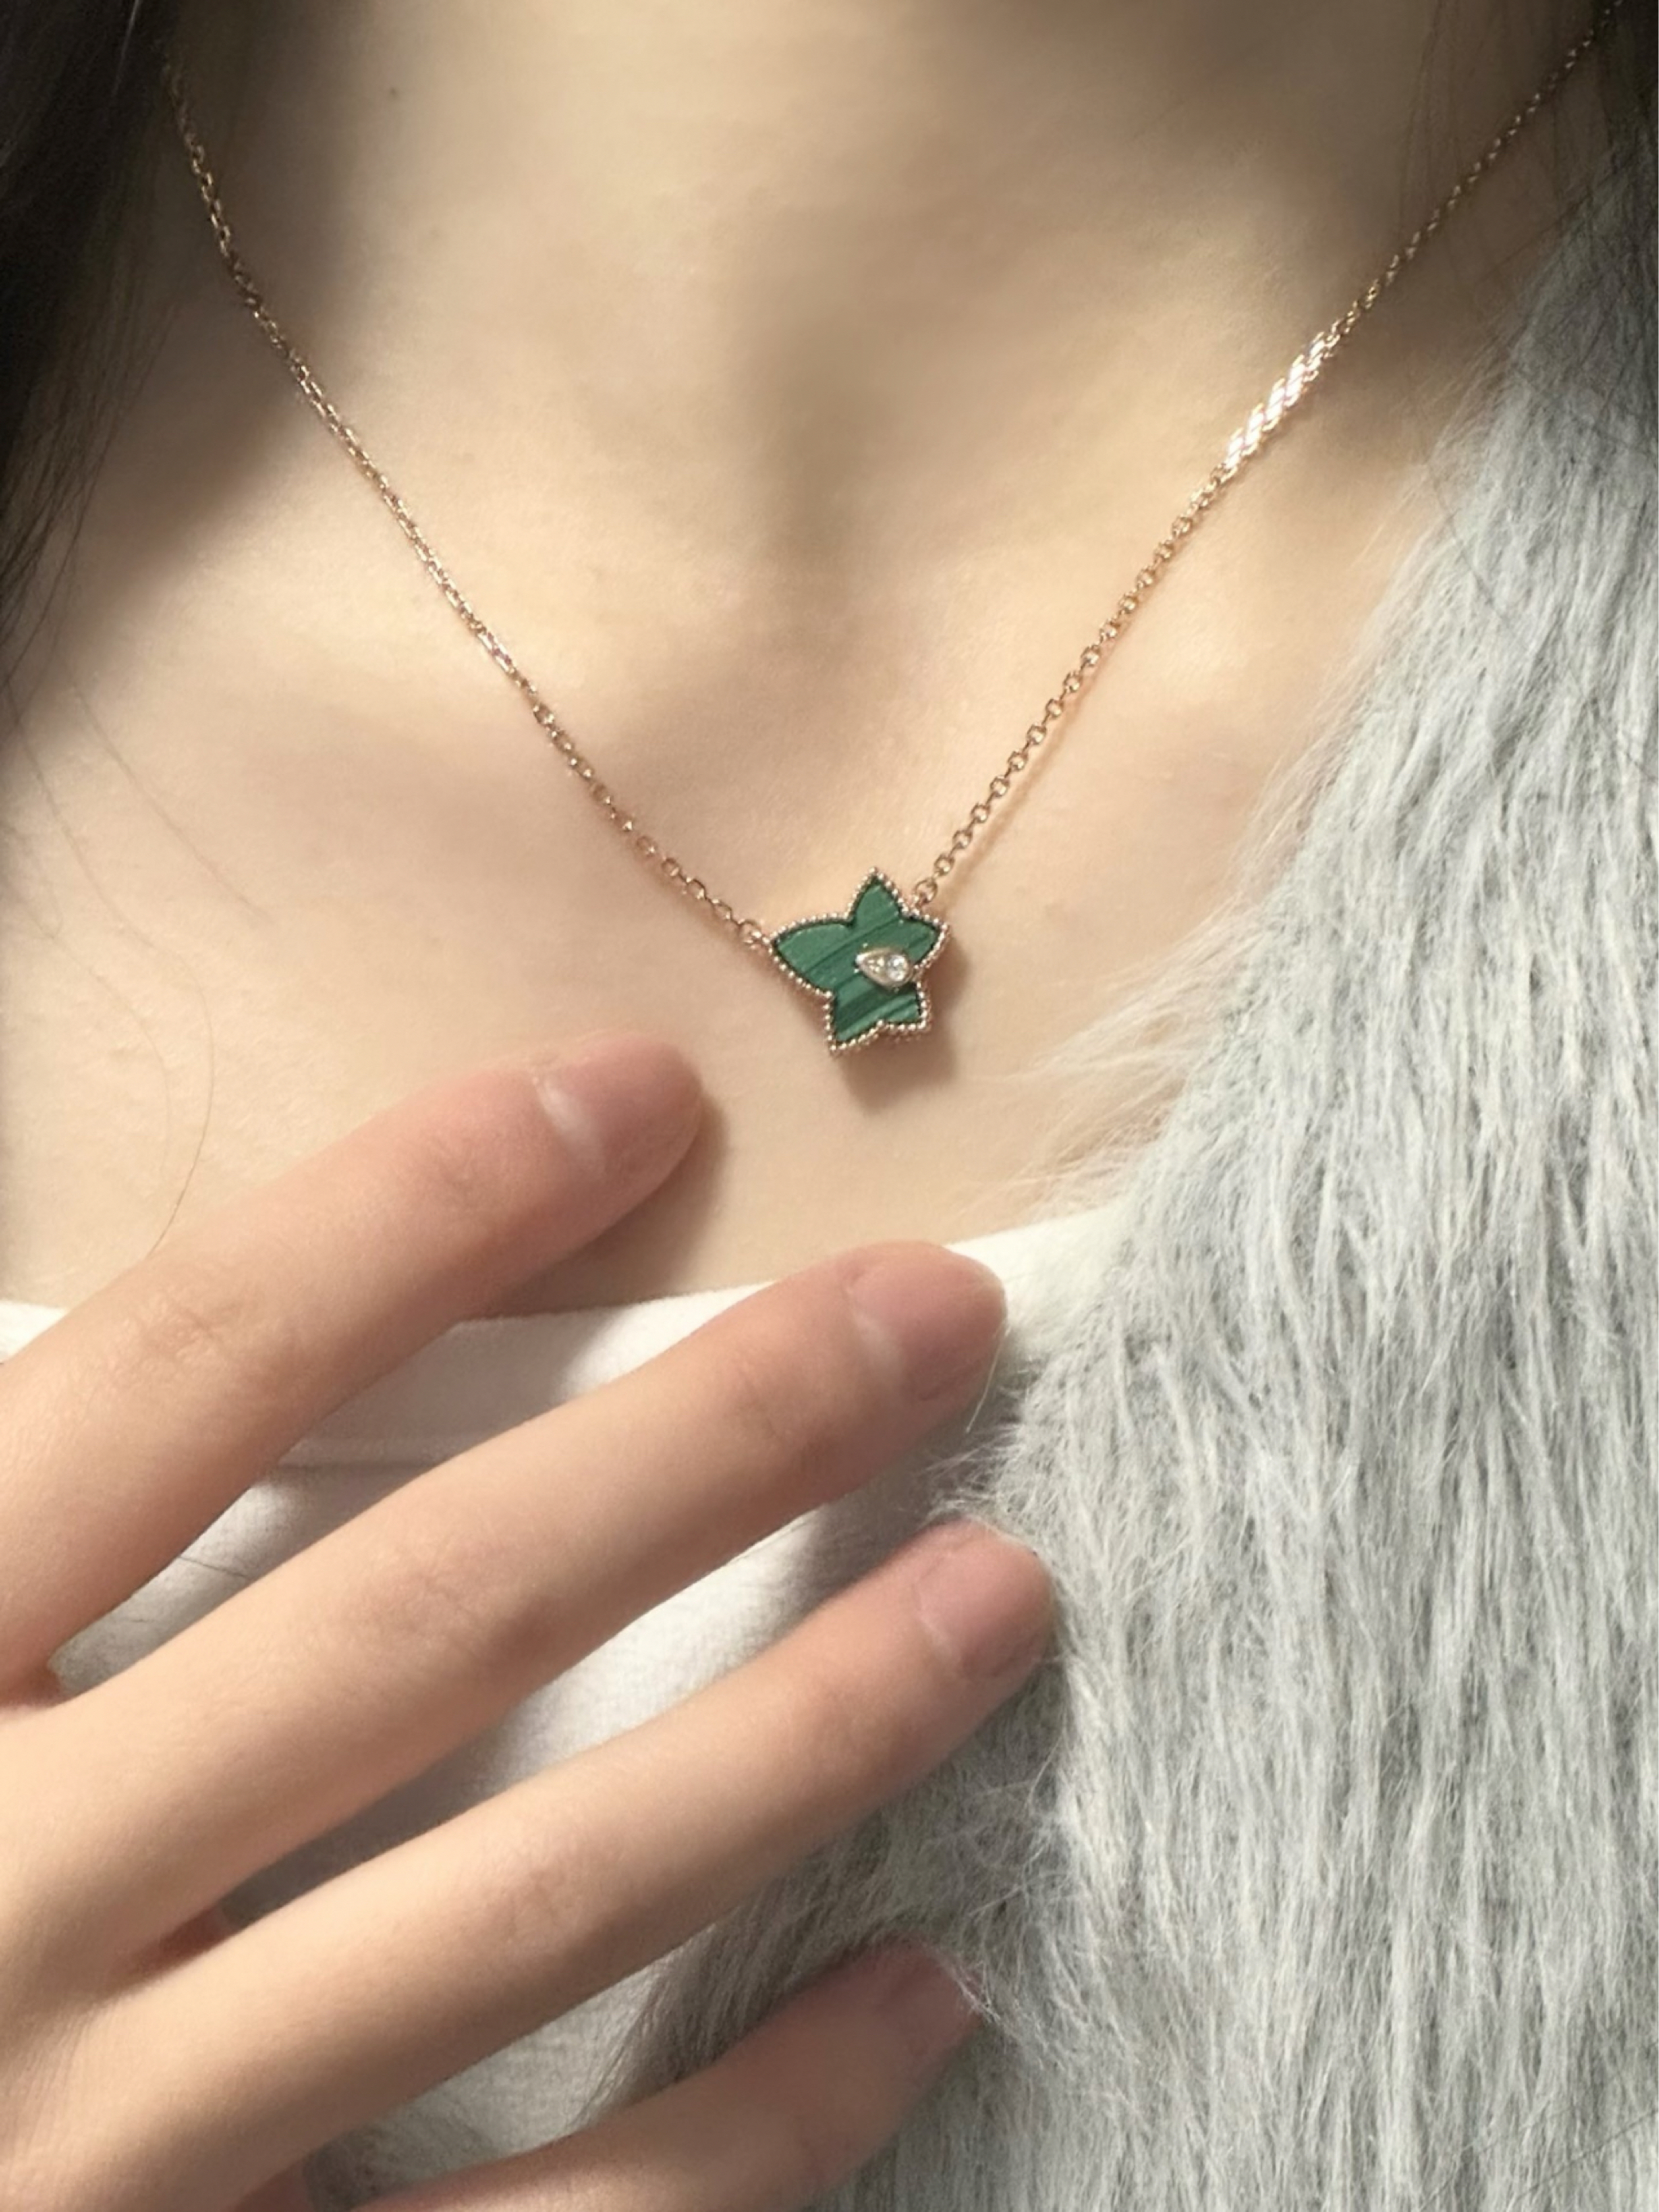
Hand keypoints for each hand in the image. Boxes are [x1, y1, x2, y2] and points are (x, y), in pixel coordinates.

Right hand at [0, 1032, 1051, 2211]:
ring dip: (804, 1731)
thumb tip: (246, 1326)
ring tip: (1001, 1592)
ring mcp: (114, 2164)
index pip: (187, 1375)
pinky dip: (764, 2120)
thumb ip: (24, 1506)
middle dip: (714, 1440)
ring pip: (531, 1900)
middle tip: (940, 1315)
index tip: (637, 1094)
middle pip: (426, 1612)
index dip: (416, 1210)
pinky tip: (924, 1986)